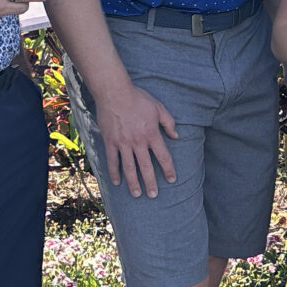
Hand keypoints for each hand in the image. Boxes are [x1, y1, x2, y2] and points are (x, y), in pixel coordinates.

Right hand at [90, 76, 180, 197]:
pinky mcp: (110, 141)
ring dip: (133, 182)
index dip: (168, 169)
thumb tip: (176, 136)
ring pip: (129, 167)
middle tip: (153, 195)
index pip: (163, 156)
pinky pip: (112, 160)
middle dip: (151, 182)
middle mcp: (138, 141)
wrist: (114, 92)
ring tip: (137, 194)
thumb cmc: (138, 98)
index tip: (172, 179)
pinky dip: (114, 172)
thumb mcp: (158, 107)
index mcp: (151, 134)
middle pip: (146, 166)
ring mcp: (123, 143)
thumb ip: (168, 122)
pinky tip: (117, 182)